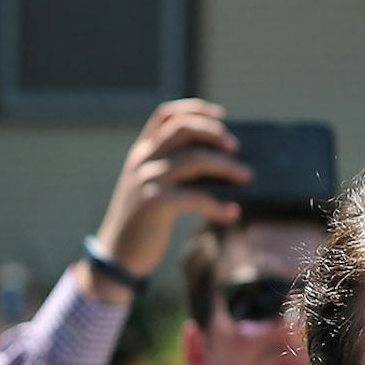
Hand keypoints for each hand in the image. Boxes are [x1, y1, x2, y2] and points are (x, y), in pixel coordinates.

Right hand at [91, 99, 249, 277]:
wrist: (117, 255)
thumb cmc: (144, 222)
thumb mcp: (152, 188)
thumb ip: (175, 172)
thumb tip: (223, 165)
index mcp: (142, 152)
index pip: (166, 115)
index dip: (195, 109)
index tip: (221, 115)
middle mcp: (143, 160)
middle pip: (183, 129)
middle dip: (215, 133)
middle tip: (236, 148)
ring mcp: (147, 180)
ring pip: (195, 159)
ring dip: (226, 166)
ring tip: (246, 177)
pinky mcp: (154, 203)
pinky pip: (196, 196)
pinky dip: (218, 205)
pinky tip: (232, 213)